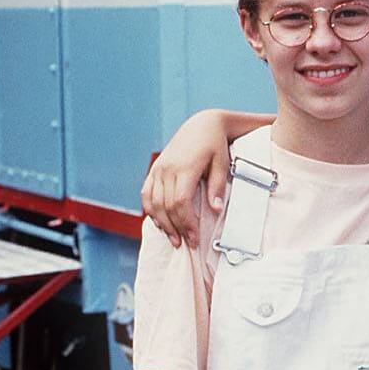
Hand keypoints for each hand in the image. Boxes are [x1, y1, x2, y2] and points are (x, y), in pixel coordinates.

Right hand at [140, 112, 234, 247]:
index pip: (180, 202)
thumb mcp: (222, 164)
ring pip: (153, 202)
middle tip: (187, 244)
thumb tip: (216, 210)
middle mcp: (167, 169)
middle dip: (176, 228)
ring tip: (174, 239)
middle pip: (166, 206)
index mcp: (185, 168)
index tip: (195, 239)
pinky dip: (151, 210)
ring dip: (162, 223)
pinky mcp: (155, 169)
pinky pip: (146, 193)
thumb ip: (217, 187)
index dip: (186, 223)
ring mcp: (158, 169)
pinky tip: (160, 223)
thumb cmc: (215, 145)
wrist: (202, 125)